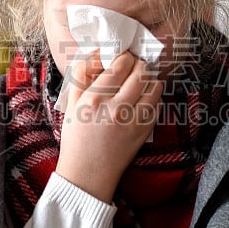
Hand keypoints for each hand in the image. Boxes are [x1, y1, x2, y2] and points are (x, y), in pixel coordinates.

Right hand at [55, 50, 162, 203]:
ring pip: (154, 87)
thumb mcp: (71, 104)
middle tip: (135, 64)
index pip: (120, 65)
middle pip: (141, 73)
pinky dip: (153, 96)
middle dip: (140, 64)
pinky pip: (157, 105)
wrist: (88, 173)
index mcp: (95, 98)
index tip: (123, 56)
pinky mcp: (145, 132)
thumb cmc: (77, 138)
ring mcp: (133, 121)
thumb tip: (98, 53)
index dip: (125, 56)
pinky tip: (144, 97)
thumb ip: (81, 76)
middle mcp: (116, 108)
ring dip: (150, 79)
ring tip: (141, 80)